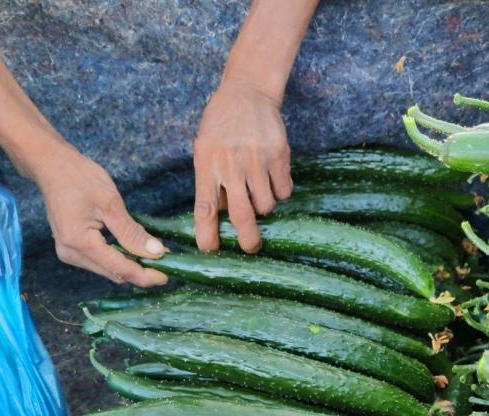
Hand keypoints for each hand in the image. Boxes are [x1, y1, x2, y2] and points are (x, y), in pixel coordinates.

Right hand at [31, 143, 168, 286]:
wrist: (51, 166)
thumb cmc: (79, 177)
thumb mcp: (110, 202)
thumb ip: (131, 232)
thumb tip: (156, 253)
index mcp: (80, 243)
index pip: (120, 269)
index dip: (145, 275)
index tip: (166, 276)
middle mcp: (71, 254)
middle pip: (113, 274)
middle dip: (139, 272)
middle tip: (163, 264)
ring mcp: (68, 254)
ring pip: (107, 270)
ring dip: (129, 266)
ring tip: (151, 257)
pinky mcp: (70, 250)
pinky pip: (99, 262)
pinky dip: (117, 259)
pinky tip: (131, 251)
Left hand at [193, 78, 292, 252]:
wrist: (248, 92)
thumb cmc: (222, 127)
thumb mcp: (205, 150)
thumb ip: (211, 183)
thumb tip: (220, 221)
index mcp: (207, 163)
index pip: (205, 207)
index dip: (207, 233)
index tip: (210, 250)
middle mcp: (231, 162)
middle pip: (241, 214)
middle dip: (247, 238)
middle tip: (251, 248)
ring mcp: (256, 158)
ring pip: (266, 205)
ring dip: (264, 206)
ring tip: (258, 189)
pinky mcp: (279, 154)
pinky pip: (284, 190)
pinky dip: (280, 191)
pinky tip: (272, 176)